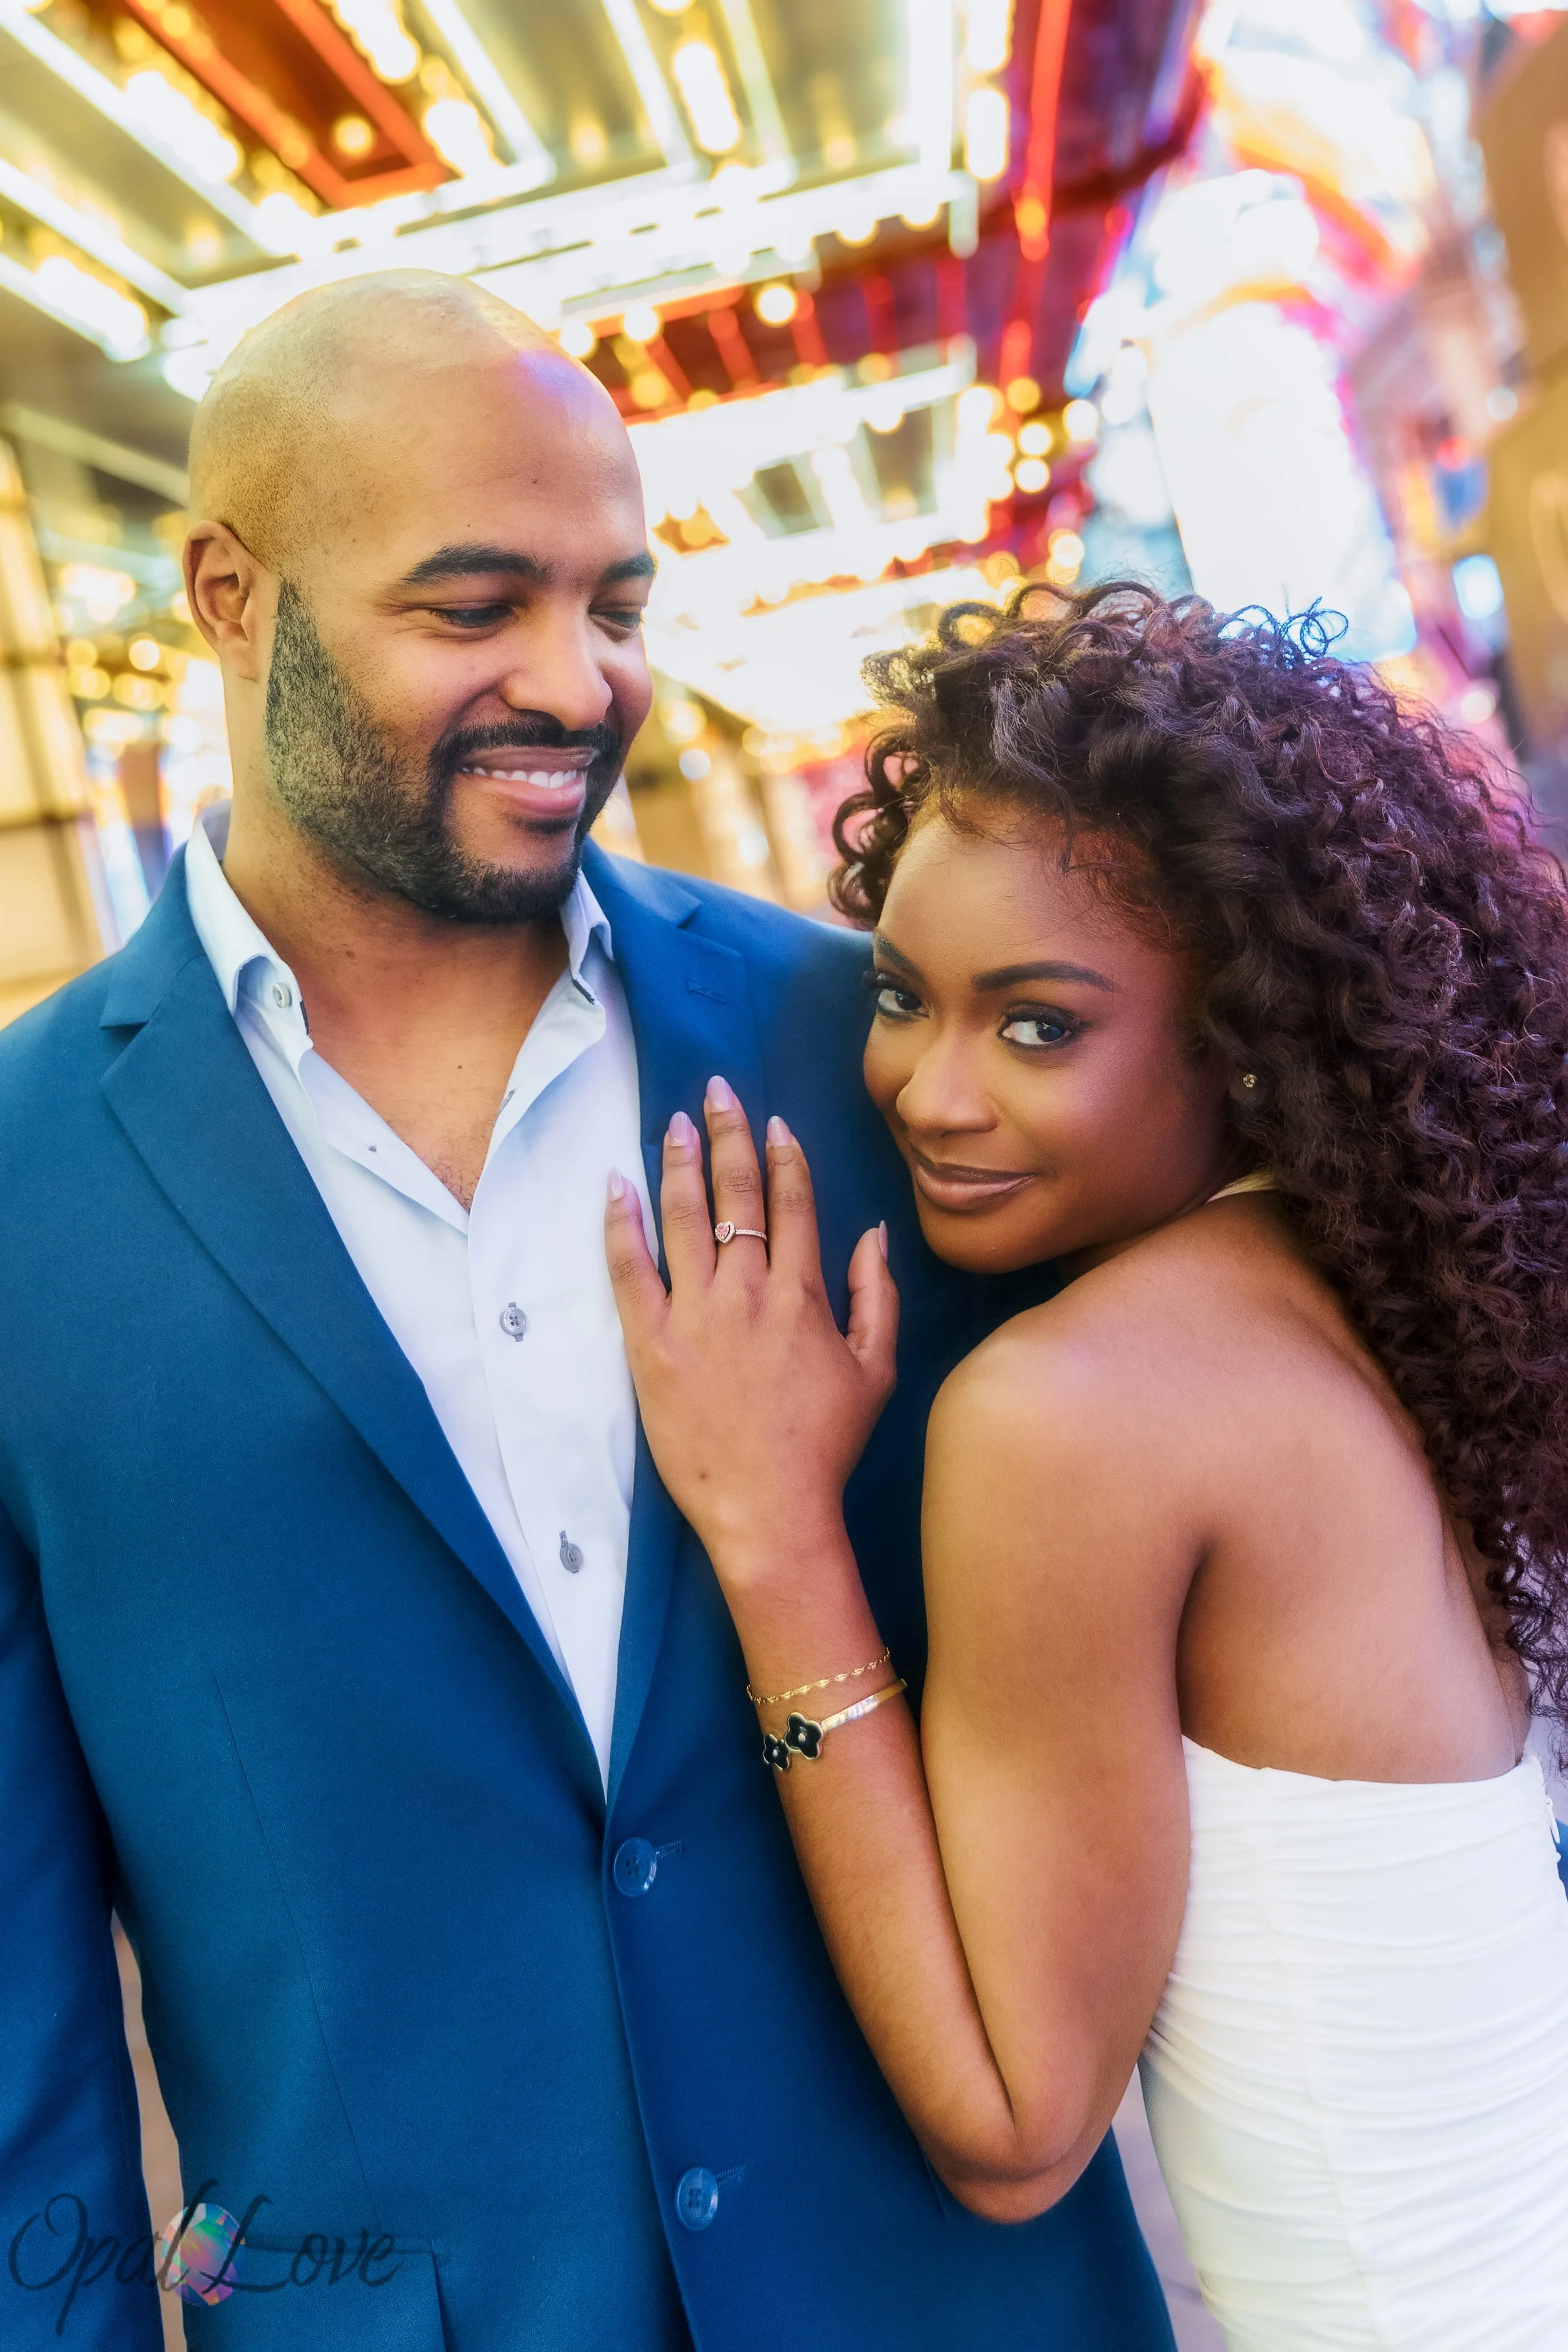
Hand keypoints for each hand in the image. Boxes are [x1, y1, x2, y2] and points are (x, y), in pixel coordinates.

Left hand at [605, 1077, 898, 1577]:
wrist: (771, 1511)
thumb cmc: (825, 1446)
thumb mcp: (876, 1369)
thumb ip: (875, 1295)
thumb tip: (872, 1234)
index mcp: (802, 1294)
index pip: (792, 1202)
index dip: (781, 1154)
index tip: (772, 1120)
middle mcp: (748, 1291)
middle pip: (736, 1193)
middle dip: (727, 1133)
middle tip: (715, 1090)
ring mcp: (695, 1315)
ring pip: (684, 1216)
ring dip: (679, 1161)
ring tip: (674, 1121)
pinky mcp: (650, 1345)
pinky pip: (630, 1269)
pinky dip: (622, 1222)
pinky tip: (617, 1184)